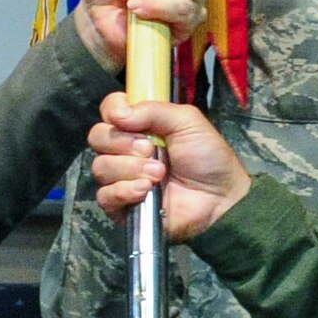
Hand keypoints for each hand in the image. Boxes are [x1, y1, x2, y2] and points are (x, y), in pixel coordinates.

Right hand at [90, 94, 251, 241]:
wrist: (220, 197)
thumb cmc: (207, 156)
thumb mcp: (187, 121)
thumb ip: (153, 110)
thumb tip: (117, 113)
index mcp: (139, 127)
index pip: (108, 111)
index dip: (112, 110)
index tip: (127, 117)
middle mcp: (125, 151)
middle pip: (98, 137)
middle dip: (123, 143)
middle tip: (150, 150)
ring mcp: (122, 179)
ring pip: (101, 167)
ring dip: (130, 168)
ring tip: (160, 174)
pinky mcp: (122, 207)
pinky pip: (104, 196)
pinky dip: (124, 191)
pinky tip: (146, 191)